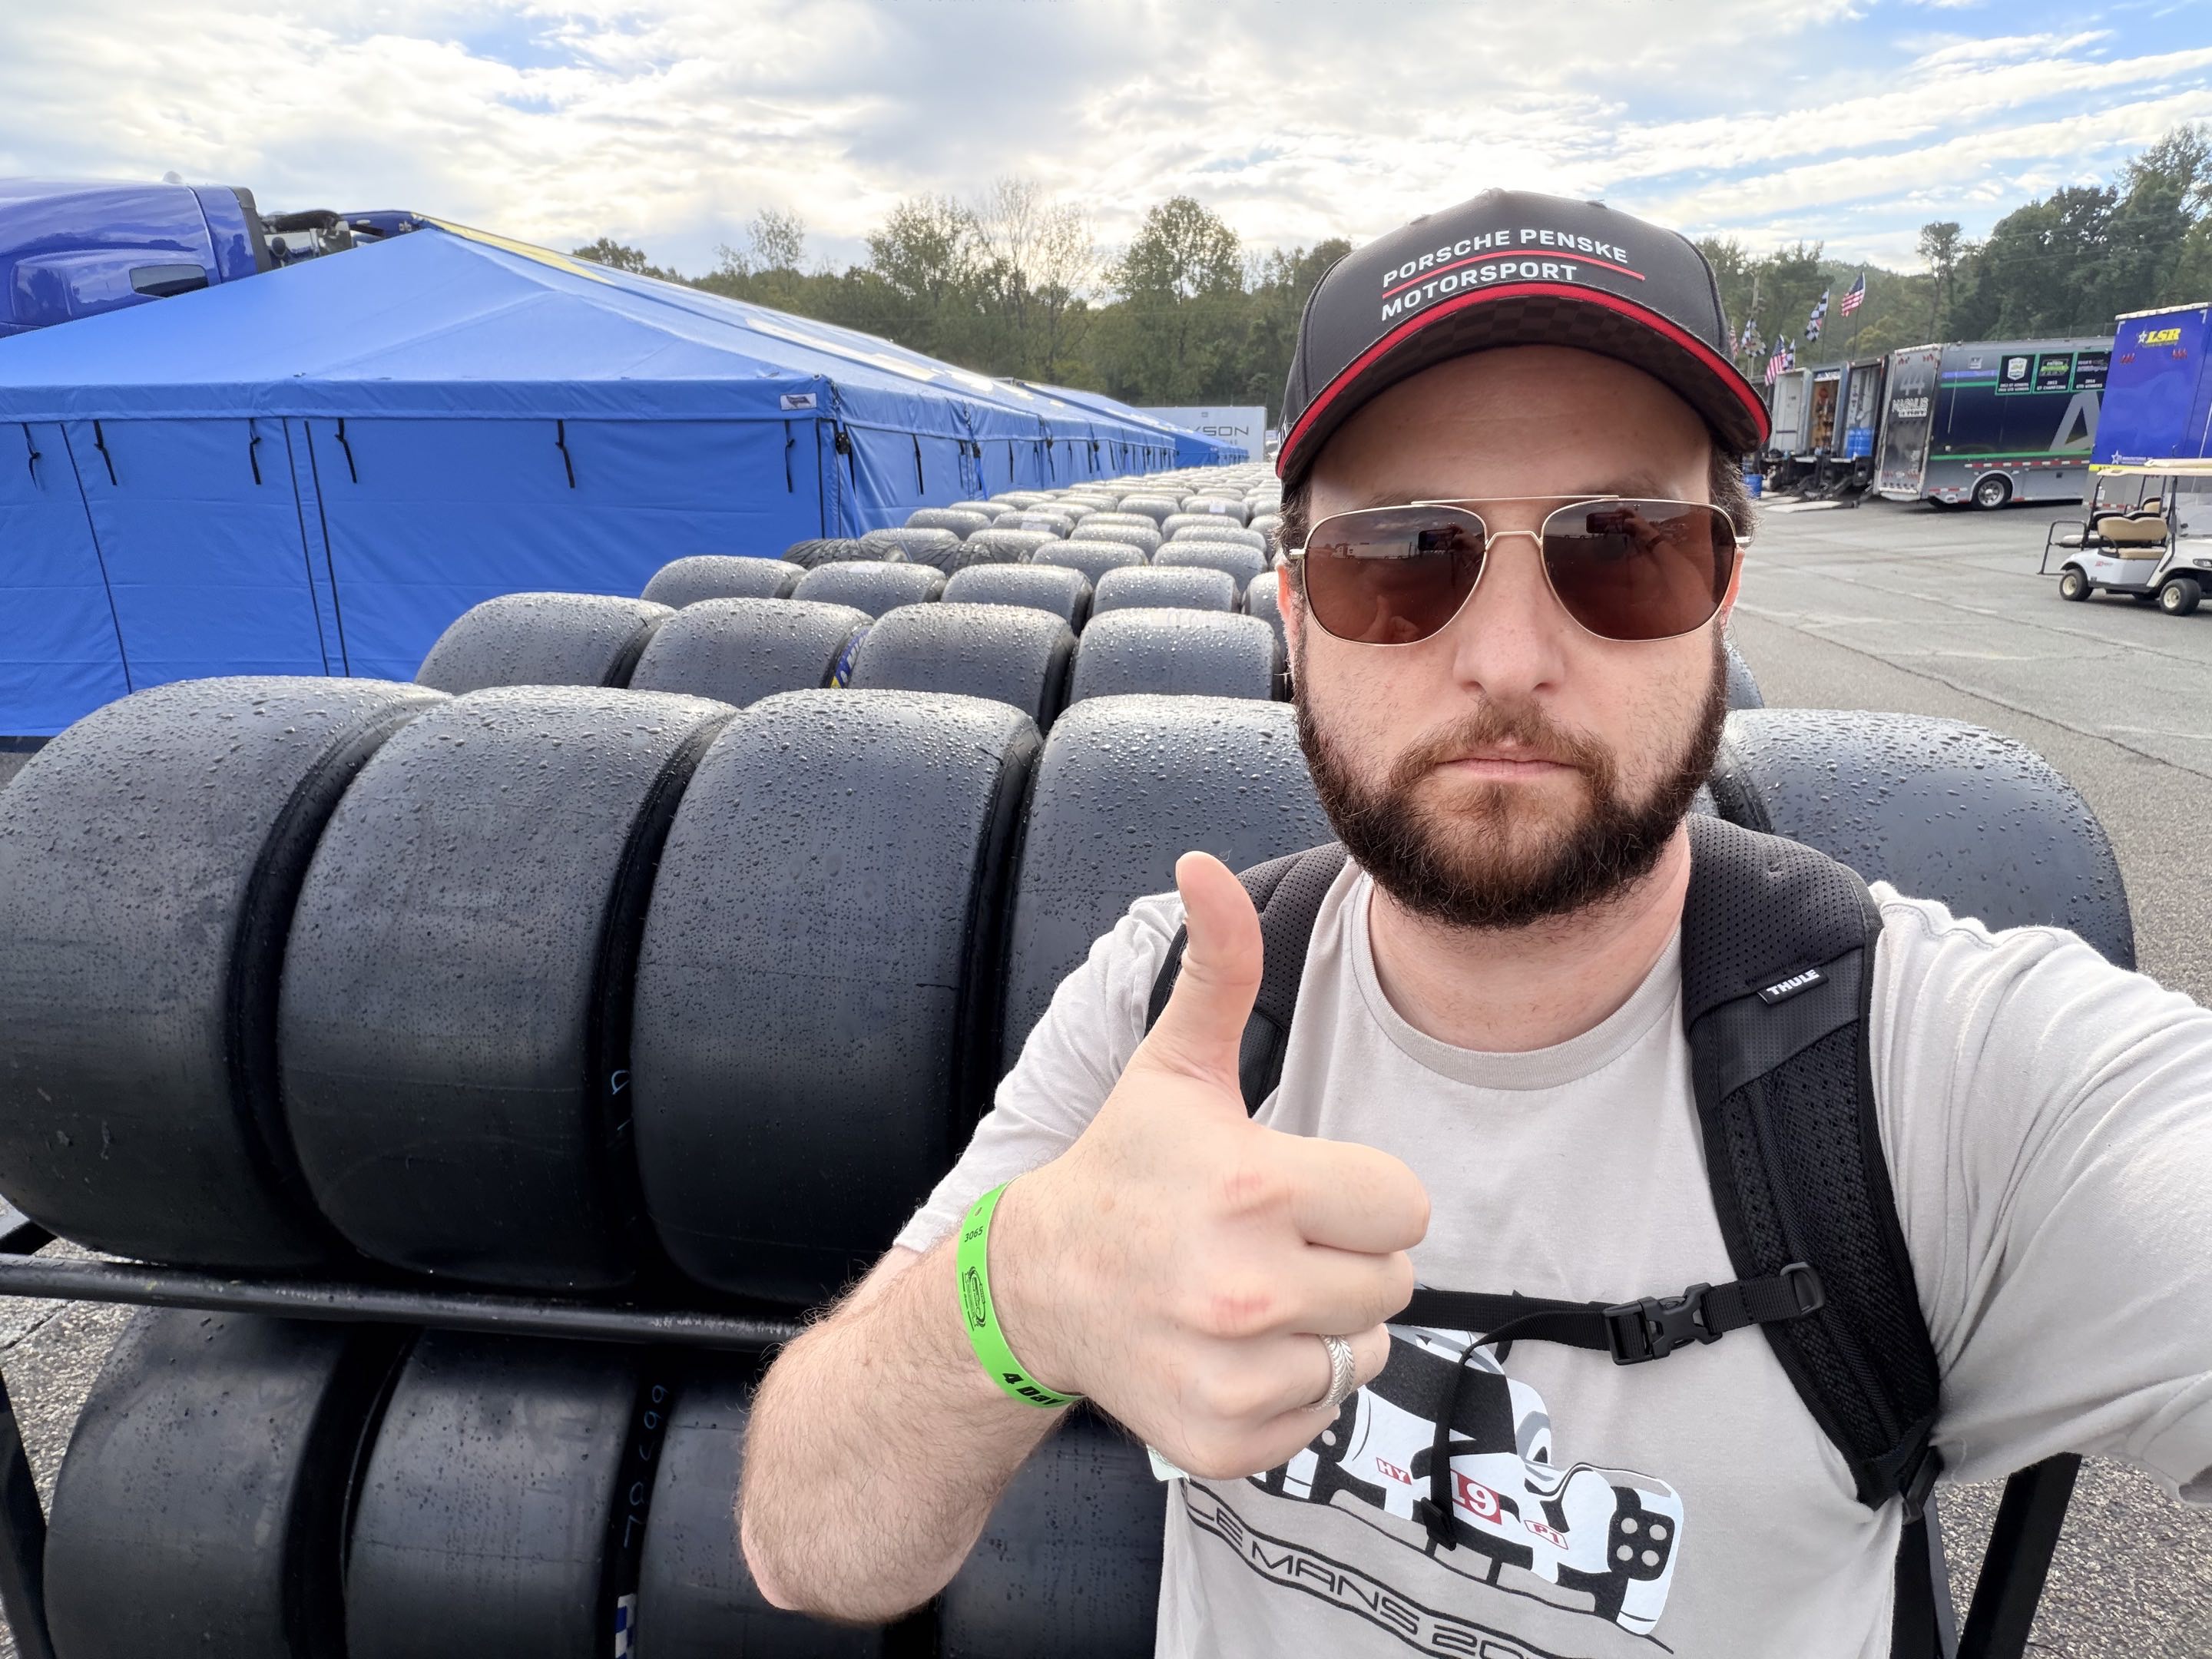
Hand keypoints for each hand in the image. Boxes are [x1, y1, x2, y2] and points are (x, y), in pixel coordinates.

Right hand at [990, 851, 1429, 1479]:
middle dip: (1344, 1259)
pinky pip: (1318, 1416)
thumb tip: (1204, 862)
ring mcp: (1231, 1372)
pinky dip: (1286, 1391)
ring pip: (1358, 1354)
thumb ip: (1217, 964)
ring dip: (1319, 1328)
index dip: (1359, 1193)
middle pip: (1392, 1284)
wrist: (1034, 1286)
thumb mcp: (1174, 1066)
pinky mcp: (1220, 1438)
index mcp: (1254, 1187)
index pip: (1405, 1207)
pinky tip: (1228, 1349)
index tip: (1296, 1188)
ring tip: (1248, 1294)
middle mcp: (1247, 1288)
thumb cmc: (1124, 1170)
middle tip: (1270, 1240)